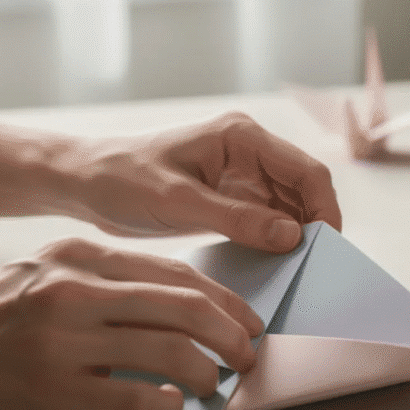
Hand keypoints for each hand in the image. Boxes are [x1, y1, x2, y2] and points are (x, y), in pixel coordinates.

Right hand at [0, 238, 263, 409]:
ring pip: (168, 351)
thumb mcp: (44, 272)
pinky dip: (165, 405)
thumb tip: (175, 302)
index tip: (245, 319)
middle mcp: (76, 290)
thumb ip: (104, 279)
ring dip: (205, 372)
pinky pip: (133, 397)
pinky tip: (173, 407)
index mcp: (78, 256)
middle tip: (246, 354)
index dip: (224, 299)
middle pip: (184, 307)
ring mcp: (64, 339)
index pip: (175, 273)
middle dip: (230, 333)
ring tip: (214, 385)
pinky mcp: (53, 388)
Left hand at [62, 112, 341, 252]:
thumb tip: (292, 235)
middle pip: (304, 190)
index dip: (324, 209)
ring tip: (295, 272)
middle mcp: (248, 152)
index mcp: (241, 136)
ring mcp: (241, 176)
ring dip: (295, 237)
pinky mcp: (230, 199)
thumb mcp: (177, 202)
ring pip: (289, 208)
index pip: (306, 171)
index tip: (326, 249)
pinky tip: (271, 267)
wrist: (84, 183)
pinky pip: (266, 221)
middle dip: (313, 226)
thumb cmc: (121, 180)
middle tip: (312, 269)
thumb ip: (236, 218)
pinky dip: (273, 243)